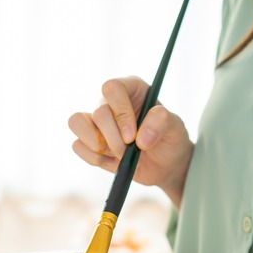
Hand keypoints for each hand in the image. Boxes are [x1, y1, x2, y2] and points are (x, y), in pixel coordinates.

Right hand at [69, 76, 193, 208]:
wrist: (165, 165)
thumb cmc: (170, 139)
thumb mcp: (176, 127)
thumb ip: (162, 123)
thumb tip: (140, 138)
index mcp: (131, 89)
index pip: (112, 88)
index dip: (120, 112)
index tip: (132, 136)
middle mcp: (110, 102)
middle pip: (98, 112)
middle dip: (114, 138)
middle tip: (130, 150)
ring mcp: (97, 122)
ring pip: (76, 122)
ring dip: (97, 145)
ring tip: (118, 154)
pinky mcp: (89, 141)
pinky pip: (77, 145)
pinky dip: (93, 158)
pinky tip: (112, 161)